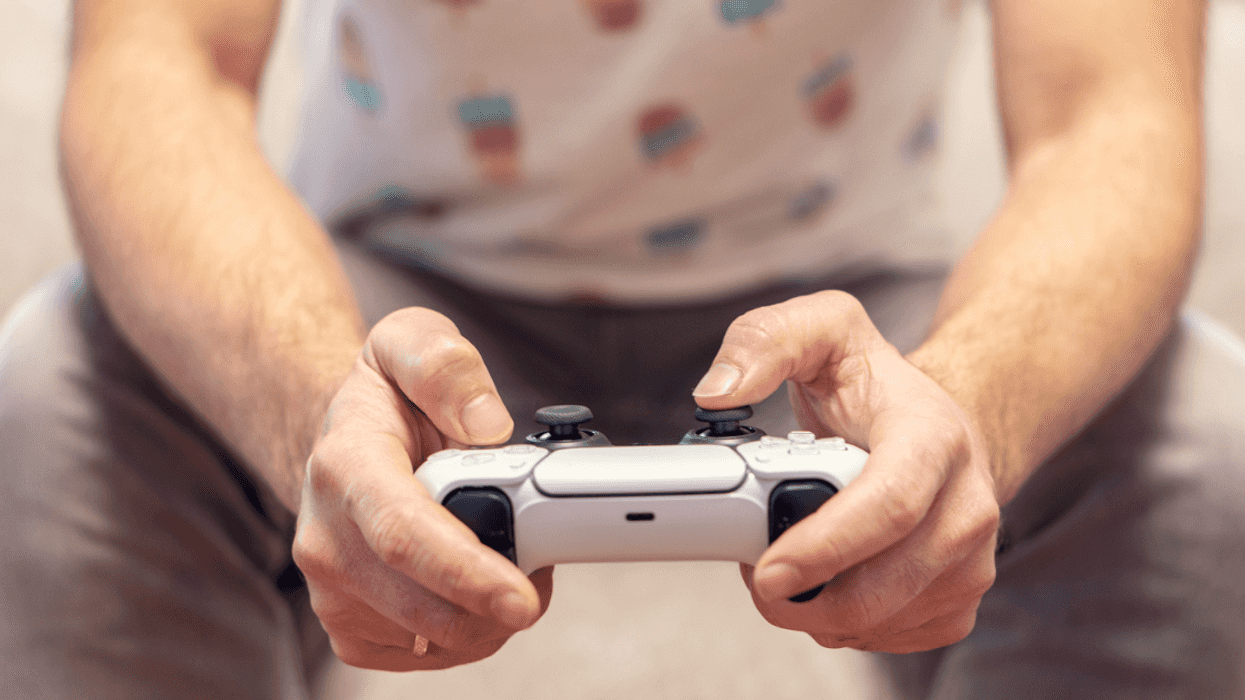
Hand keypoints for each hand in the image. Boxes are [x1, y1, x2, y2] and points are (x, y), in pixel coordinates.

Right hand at [293, 308, 551, 669]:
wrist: (343, 440)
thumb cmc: (387, 396)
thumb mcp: (412, 341)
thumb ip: (447, 368)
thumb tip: (488, 426)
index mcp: (345, 465)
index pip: (404, 534)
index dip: (466, 573)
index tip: (522, 595)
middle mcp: (327, 537)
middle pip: (423, 601)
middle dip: (498, 600)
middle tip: (541, 567)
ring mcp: (333, 591)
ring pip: (432, 636)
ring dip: (489, 614)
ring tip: (507, 560)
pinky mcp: (350, 627)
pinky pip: (424, 652)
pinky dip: (468, 631)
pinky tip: (475, 586)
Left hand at [694, 291, 999, 652]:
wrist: (938, 421)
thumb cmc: (873, 382)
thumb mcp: (820, 329)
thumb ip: (765, 342)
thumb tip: (717, 391)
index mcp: (933, 437)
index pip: (889, 505)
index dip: (826, 547)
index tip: (768, 569)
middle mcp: (967, 503)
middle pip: (887, 583)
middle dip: (808, 597)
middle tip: (757, 580)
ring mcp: (971, 558)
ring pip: (886, 620)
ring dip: (818, 613)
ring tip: (785, 568)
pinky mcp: (960, 597)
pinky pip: (894, 637)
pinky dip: (845, 627)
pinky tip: (824, 586)